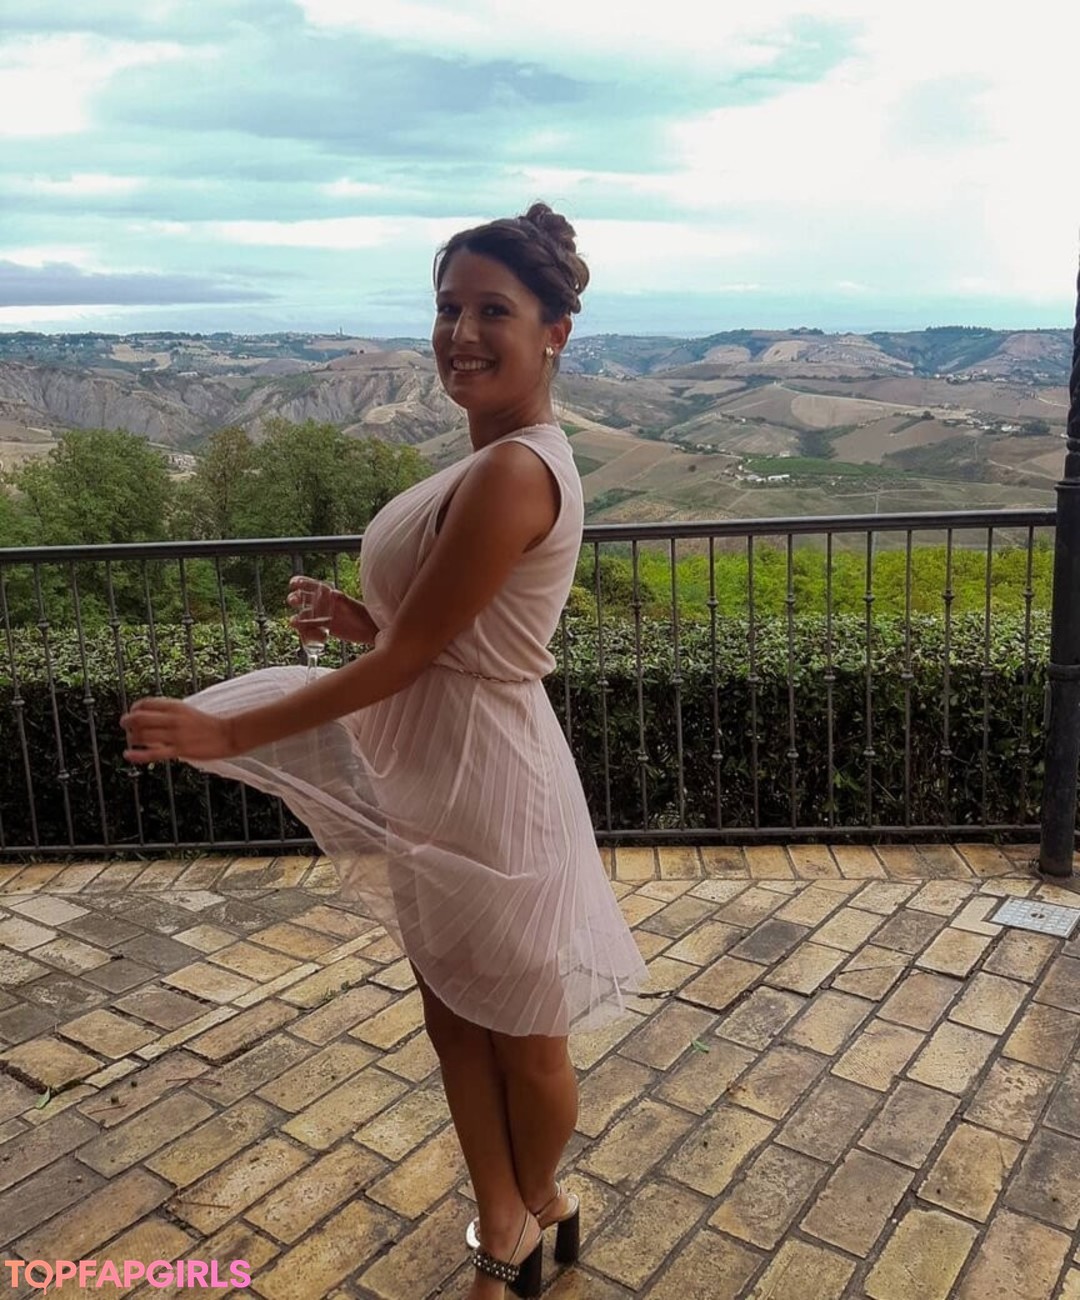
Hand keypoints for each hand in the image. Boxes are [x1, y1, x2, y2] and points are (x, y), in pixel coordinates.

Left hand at [121, 698, 235, 762]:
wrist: (229, 734)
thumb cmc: (209, 724)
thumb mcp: (187, 711)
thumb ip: (169, 712)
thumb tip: (150, 716)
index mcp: (175, 706)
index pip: (145, 703)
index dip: (134, 708)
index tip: (132, 714)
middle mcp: (173, 718)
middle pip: (139, 718)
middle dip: (127, 722)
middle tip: (125, 727)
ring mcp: (176, 735)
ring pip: (142, 735)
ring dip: (132, 738)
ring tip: (131, 742)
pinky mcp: (179, 750)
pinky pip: (152, 753)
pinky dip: (137, 755)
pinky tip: (128, 755)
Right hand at [287, 577, 379, 644]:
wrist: (372, 632)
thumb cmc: (365, 616)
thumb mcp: (352, 607)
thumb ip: (342, 601)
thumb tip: (332, 594)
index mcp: (331, 595)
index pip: (313, 587)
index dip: (302, 583)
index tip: (293, 583)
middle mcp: (324, 606)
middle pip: (304, 601)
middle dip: (296, 600)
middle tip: (293, 601)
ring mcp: (323, 618)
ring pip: (305, 618)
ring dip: (300, 621)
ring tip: (297, 624)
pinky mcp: (325, 630)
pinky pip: (311, 632)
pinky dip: (310, 636)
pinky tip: (320, 638)